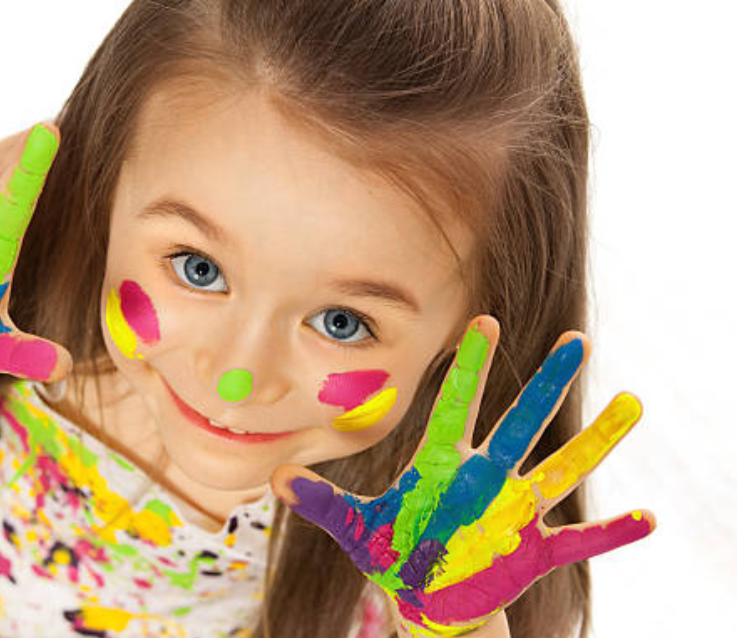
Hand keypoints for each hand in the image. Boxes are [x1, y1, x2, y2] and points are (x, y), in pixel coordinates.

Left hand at [272, 315, 654, 636]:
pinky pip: (580, 541)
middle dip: (546, 384)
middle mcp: (486, 477)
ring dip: (597, 441)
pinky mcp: (533, 551)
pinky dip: (614, 533)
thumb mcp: (356, 528)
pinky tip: (650, 519)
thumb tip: (275, 480)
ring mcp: (513, 512)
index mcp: (443, 464)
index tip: (483, 321)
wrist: (427, 595)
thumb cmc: (395, 549)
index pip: (457, 406)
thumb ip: (322, 502)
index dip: (470, 367)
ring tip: (635, 406)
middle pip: (521, 423)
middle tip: (577, 340)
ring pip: (561, 469)